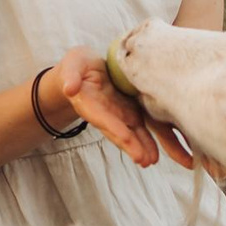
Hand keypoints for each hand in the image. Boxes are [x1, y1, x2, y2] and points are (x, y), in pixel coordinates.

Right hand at [54, 47, 164, 165]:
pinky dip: (148, 140)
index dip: (114, 128)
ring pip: (132, 133)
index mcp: (90, 103)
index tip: (125, 138)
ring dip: (141, 147)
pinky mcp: (130, 111)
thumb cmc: (77, 65)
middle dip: (130, 146)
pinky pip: (140, 127)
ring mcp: (119, 114)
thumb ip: (71, 76)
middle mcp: (105, 113)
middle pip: (118, 131)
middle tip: (143, 160)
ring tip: (151, 160)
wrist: (87, 68)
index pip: (102, 118)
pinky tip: (155, 154)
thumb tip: (69, 88)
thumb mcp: (73, 64)